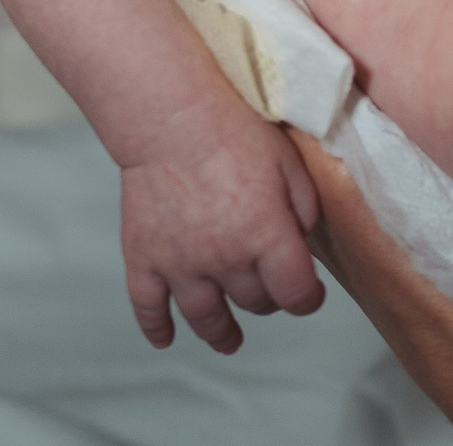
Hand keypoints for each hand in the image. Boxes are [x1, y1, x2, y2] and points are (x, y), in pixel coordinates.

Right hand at [121, 113, 323, 355]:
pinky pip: (148, 307)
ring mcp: (180, 263)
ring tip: (228, 340)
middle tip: (266, 285)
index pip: (296, 296)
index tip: (308, 293)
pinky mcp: (144, 256)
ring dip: (221, 334)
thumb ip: (304, 207)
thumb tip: (301, 242)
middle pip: (254, 303)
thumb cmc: (232, 126)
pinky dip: (156, 327)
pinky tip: (165, 337)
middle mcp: (224, 259)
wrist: (167, 110)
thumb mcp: (288, 159)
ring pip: (206, 319)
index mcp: (265, 235)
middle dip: (266, 297)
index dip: (308, 298)